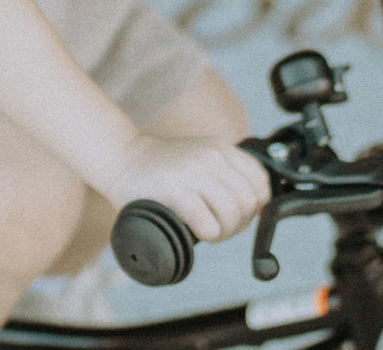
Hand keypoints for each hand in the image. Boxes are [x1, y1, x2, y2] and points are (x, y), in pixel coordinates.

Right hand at [102, 135, 270, 242]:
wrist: (122, 158)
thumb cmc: (163, 167)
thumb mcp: (200, 156)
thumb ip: (225, 171)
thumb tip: (254, 204)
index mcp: (220, 149)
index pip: (259, 179)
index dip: (256, 203)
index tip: (243, 214)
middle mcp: (211, 157)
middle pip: (248, 201)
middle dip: (239, 223)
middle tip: (221, 227)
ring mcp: (193, 173)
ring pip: (232, 214)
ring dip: (224, 232)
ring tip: (210, 231)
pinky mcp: (175, 191)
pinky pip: (208, 224)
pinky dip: (208, 234)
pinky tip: (197, 231)